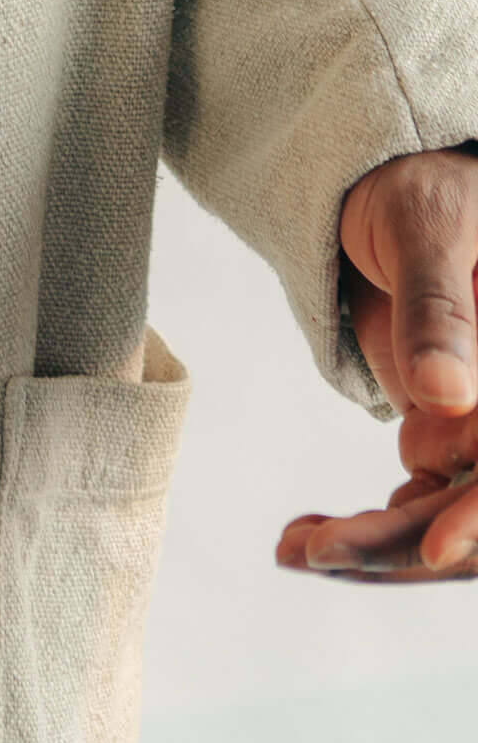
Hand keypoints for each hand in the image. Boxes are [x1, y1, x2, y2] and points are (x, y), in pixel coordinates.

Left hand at [276, 144, 477, 581]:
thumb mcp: (426, 227)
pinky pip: (418, 506)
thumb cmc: (418, 190)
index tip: (435, 546)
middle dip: (405, 543)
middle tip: (311, 551)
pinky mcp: (448, 440)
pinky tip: (307, 534)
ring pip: (446, 517)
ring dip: (378, 548)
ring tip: (294, 549)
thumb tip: (447, 393)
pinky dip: (368, 531)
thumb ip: (441, 307)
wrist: (391, 196)